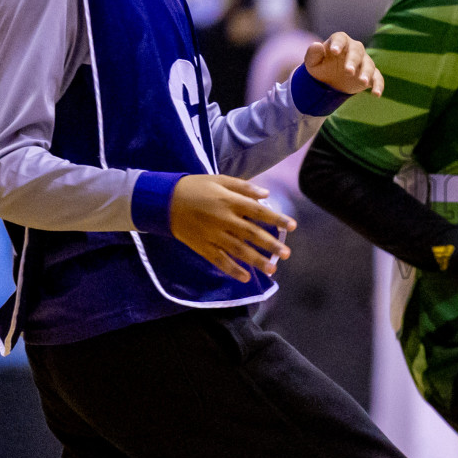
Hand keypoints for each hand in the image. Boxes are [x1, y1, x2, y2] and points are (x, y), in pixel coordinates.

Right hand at [169, 175, 294, 282]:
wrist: (164, 201)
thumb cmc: (196, 187)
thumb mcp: (220, 180)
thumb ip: (244, 188)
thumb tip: (267, 194)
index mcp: (230, 201)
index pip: (259, 212)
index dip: (277, 219)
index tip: (293, 226)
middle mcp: (224, 220)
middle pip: (252, 234)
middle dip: (270, 245)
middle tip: (286, 254)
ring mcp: (213, 235)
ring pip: (238, 250)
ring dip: (256, 260)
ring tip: (272, 269)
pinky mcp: (202, 246)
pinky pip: (219, 260)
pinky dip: (232, 270)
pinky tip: (246, 277)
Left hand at [305, 31, 383, 96]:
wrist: (330, 80)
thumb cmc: (320, 67)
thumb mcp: (312, 62)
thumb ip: (313, 54)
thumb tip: (316, 45)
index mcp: (340, 41)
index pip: (340, 38)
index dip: (338, 44)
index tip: (334, 51)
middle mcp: (355, 49)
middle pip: (357, 52)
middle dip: (353, 61)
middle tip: (349, 72)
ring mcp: (364, 62)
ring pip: (369, 65)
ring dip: (367, 73)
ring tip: (363, 82)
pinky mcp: (371, 74)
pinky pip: (377, 78)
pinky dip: (378, 85)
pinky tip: (376, 94)